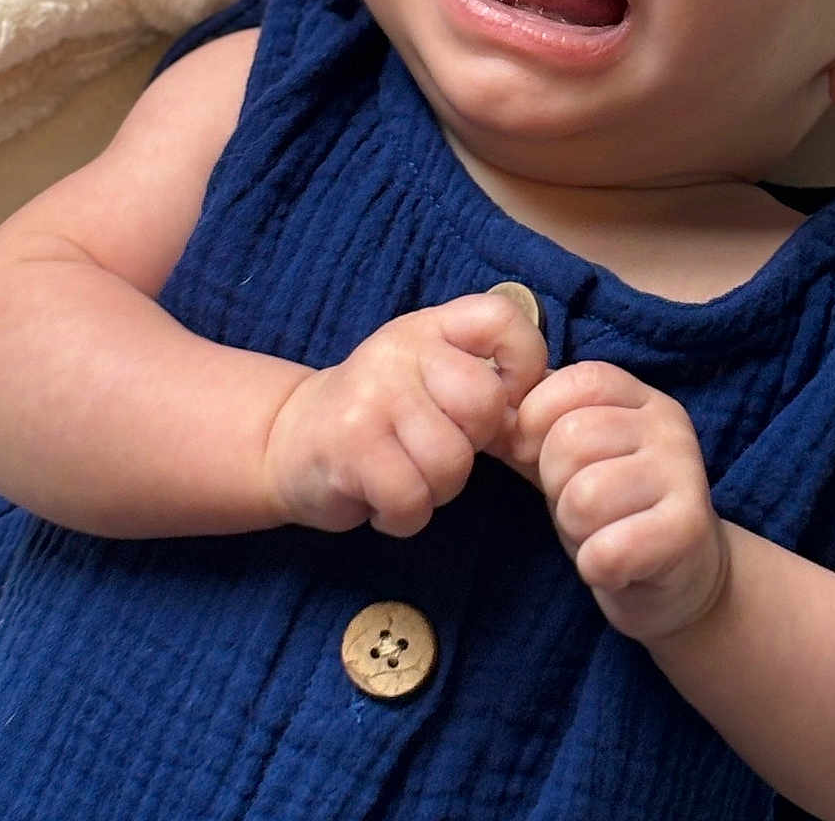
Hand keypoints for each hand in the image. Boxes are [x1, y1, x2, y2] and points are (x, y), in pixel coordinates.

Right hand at [264, 292, 547, 536]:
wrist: (291, 440)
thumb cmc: (384, 414)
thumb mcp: (432, 375)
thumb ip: (487, 382)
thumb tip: (543, 419)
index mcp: (431, 326)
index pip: (502, 319)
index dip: (525, 366)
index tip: (505, 403)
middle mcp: (400, 349)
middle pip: (484, 405)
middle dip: (473, 446)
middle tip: (439, 447)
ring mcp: (371, 394)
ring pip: (451, 463)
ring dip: (436, 488)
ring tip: (405, 473)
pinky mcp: (348, 446)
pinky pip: (412, 500)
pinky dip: (403, 515)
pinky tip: (381, 496)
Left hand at [505, 361, 728, 642]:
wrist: (678, 579)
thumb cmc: (611, 508)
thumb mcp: (565, 458)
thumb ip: (525, 428)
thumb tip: (472, 409)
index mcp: (637, 397)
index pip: (574, 382)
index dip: (536, 419)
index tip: (535, 454)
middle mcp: (668, 425)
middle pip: (571, 439)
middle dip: (555, 484)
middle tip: (580, 505)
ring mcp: (686, 473)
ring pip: (586, 495)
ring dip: (576, 528)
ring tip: (599, 532)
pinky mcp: (688, 530)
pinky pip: (609, 549)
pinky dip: (597, 566)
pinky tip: (615, 566)